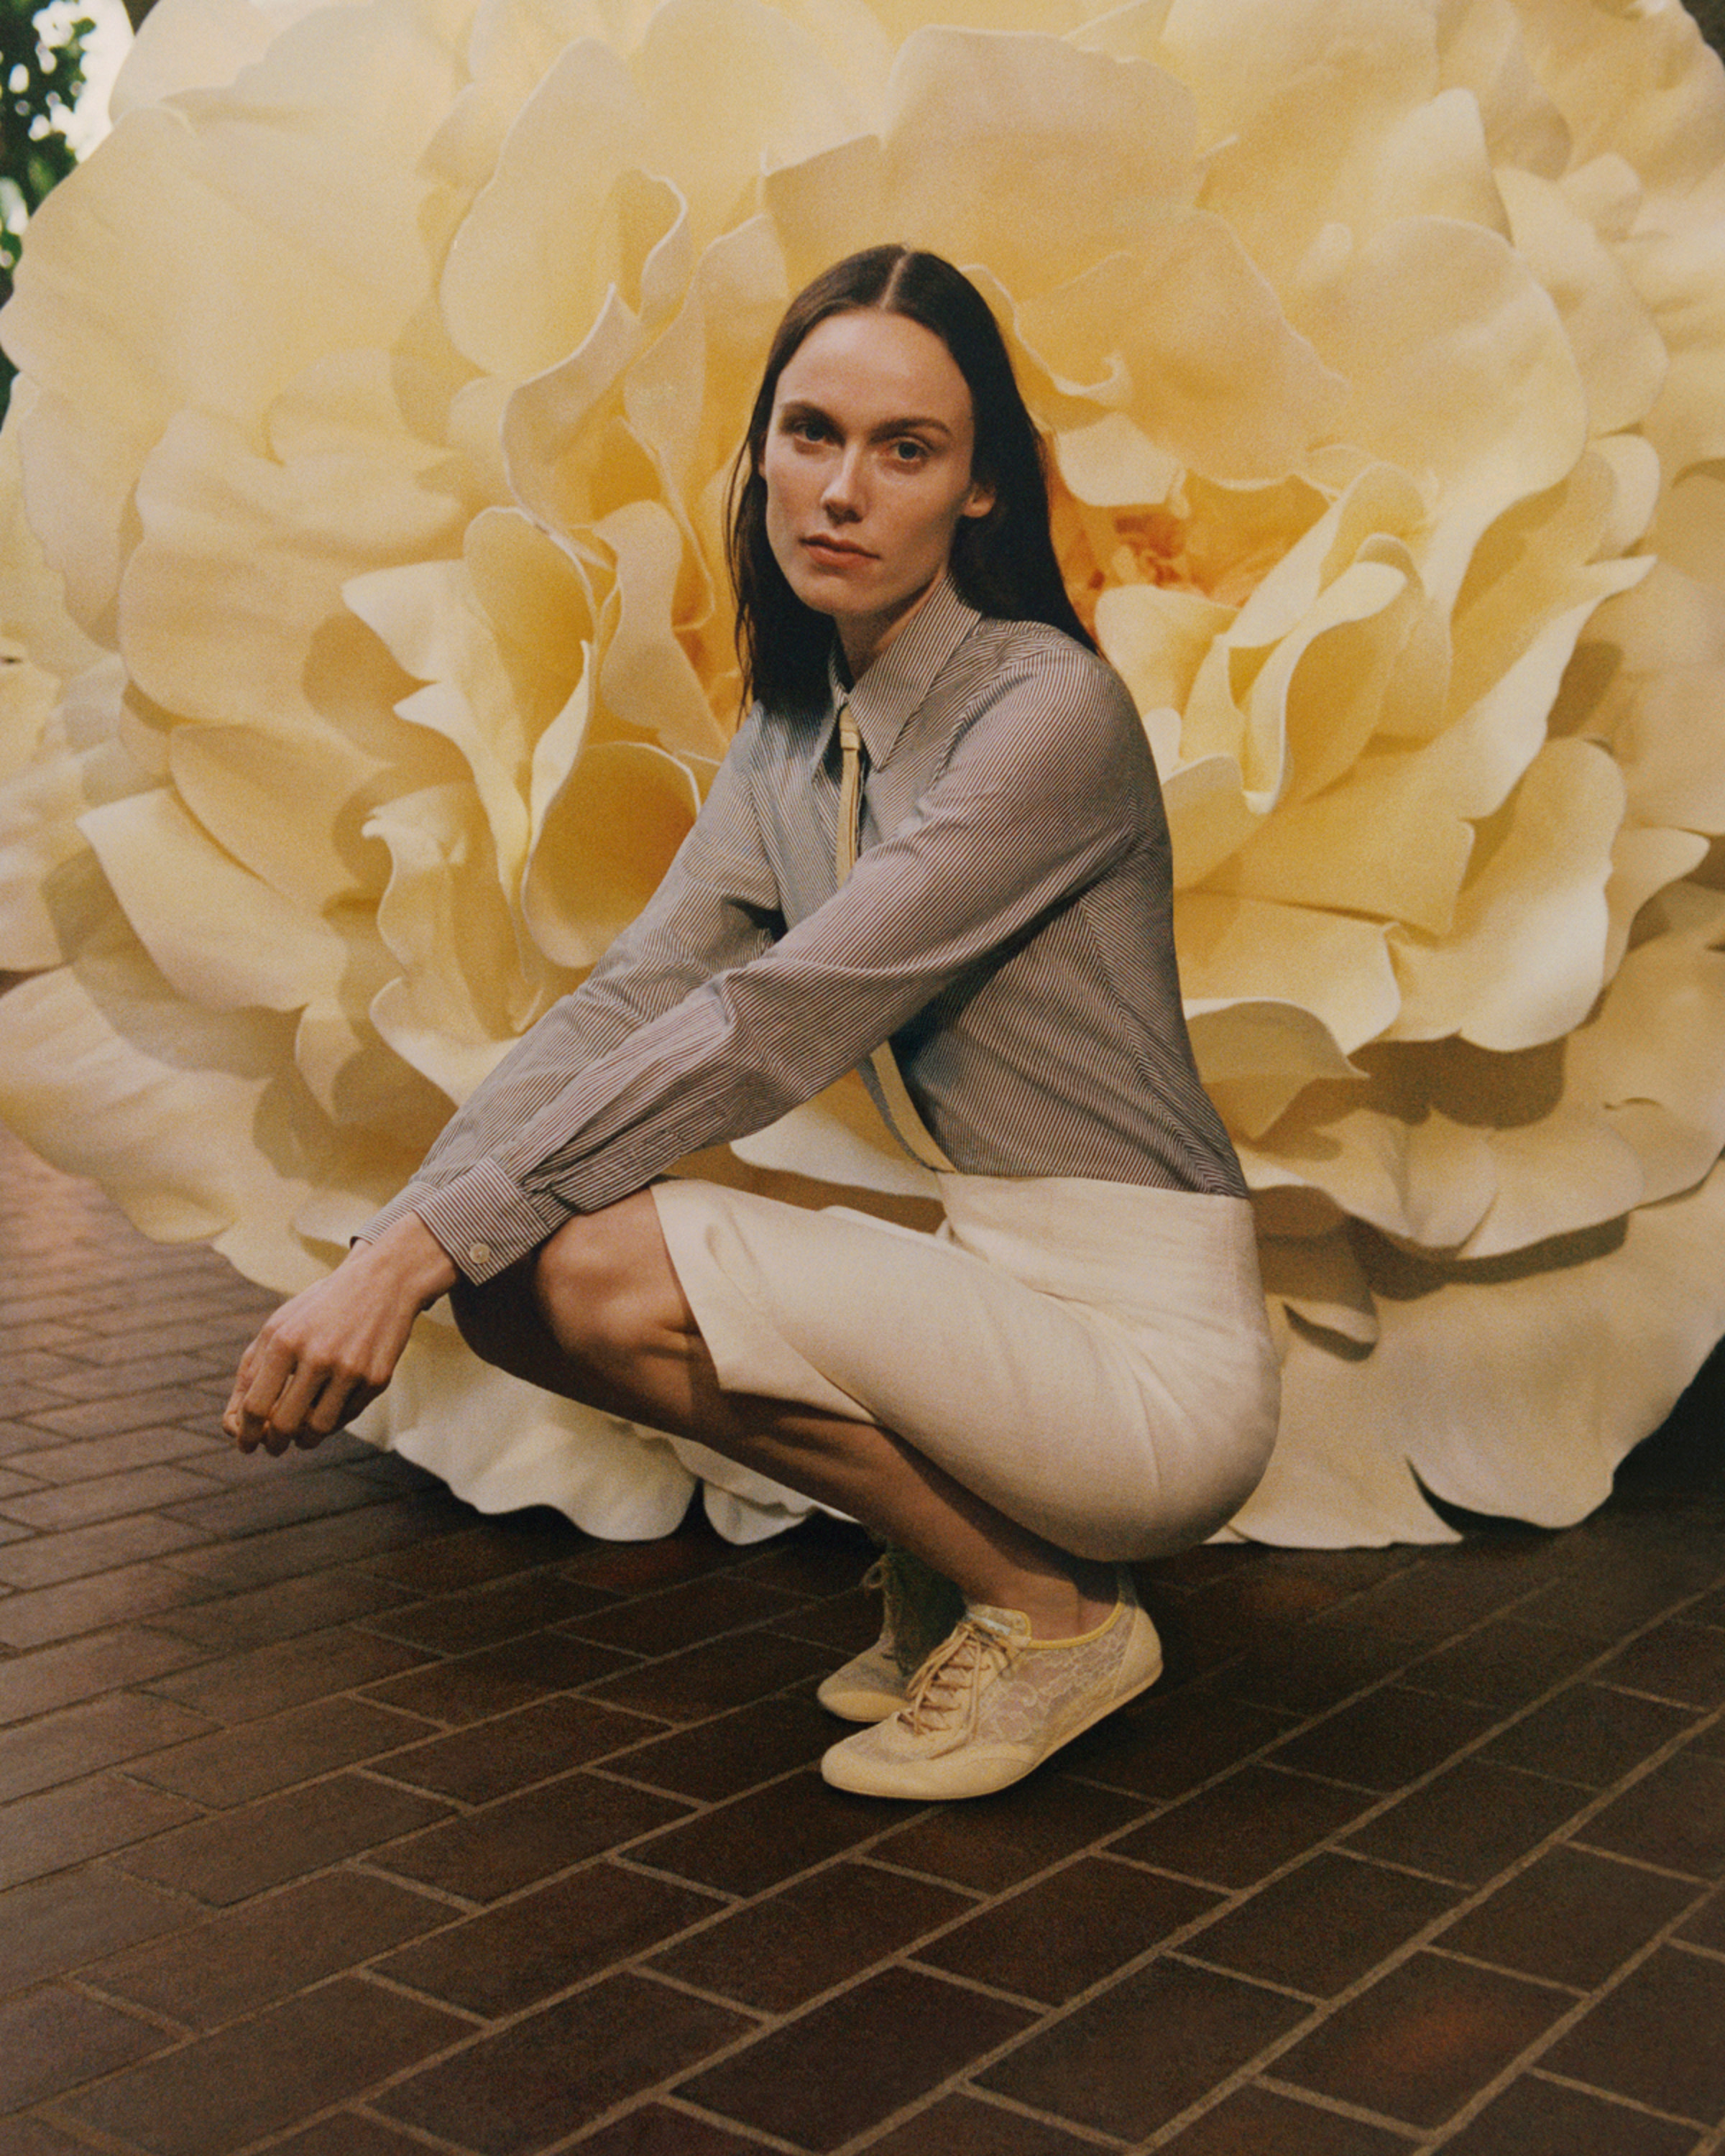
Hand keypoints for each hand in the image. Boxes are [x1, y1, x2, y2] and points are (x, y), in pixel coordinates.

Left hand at [223, 1214, 458, 1454]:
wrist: (384, 1282)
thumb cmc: (320, 1309)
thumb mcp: (279, 1327)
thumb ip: (251, 1371)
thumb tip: (232, 1424)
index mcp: (284, 1341)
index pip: (255, 1406)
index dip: (246, 1434)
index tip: (246, 1445)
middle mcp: (317, 1356)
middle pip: (284, 1425)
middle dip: (273, 1444)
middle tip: (273, 1447)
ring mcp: (350, 1369)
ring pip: (317, 1429)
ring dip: (304, 1441)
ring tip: (300, 1436)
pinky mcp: (377, 1379)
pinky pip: (347, 1417)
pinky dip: (333, 1421)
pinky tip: (329, 1409)